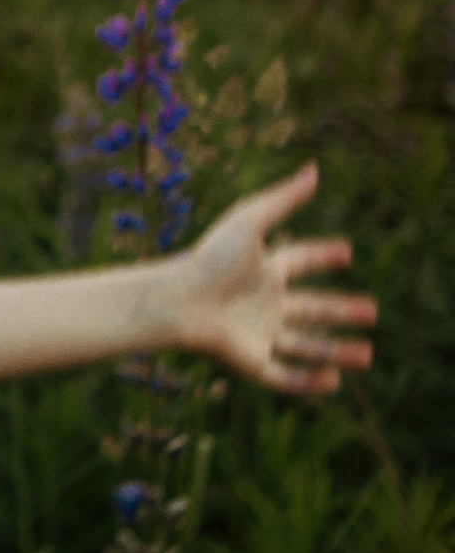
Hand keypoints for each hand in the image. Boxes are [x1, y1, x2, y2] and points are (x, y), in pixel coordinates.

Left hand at [177, 164, 375, 393]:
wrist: (180, 302)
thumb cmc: (211, 260)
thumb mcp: (249, 222)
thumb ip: (282, 200)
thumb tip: (315, 170)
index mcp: (262, 271)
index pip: (298, 261)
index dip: (321, 255)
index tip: (346, 251)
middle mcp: (262, 305)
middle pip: (310, 308)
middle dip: (341, 311)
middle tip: (372, 310)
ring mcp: (258, 335)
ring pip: (305, 346)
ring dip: (335, 351)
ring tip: (367, 354)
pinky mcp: (250, 363)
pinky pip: (285, 377)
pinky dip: (310, 382)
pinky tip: (334, 380)